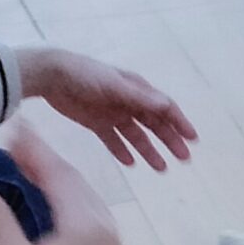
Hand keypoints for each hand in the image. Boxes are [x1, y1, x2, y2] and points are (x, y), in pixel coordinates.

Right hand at [0, 128, 124, 244]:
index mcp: (84, 224)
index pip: (57, 172)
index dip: (34, 148)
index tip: (14, 126)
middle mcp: (107, 228)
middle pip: (74, 181)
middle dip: (46, 160)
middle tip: (18, 143)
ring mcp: (115, 244)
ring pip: (87, 198)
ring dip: (60, 180)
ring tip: (32, 166)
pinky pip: (94, 216)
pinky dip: (73, 201)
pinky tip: (57, 202)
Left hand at [13, 48, 196, 171]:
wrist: (51, 75)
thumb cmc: (84, 75)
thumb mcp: (113, 85)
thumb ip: (139, 97)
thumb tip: (166, 105)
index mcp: (137, 90)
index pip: (164, 108)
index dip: (180, 123)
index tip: (193, 139)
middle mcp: (129, 102)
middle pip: (155, 124)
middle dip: (170, 141)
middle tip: (184, 159)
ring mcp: (113, 113)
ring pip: (137, 136)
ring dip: (150, 151)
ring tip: (161, 169)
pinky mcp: (96, 123)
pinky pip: (114, 140)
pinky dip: (122, 151)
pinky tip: (130, 164)